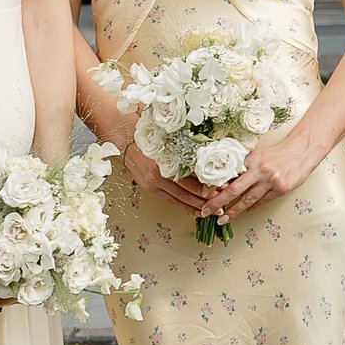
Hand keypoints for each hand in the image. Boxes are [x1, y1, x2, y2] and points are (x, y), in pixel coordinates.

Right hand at [94, 113, 211, 213]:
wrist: (123, 136)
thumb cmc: (148, 133)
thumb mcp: (169, 137)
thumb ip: (186, 148)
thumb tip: (210, 157)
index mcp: (163, 162)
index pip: (189, 180)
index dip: (206, 187)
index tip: (221, 190)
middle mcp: (157, 176)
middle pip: (186, 193)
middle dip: (205, 201)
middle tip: (221, 205)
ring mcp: (151, 184)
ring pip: (178, 200)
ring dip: (196, 207)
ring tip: (211, 211)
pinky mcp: (148, 189)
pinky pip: (169, 202)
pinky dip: (183, 207)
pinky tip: (194, 211)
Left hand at [202, 133, 325, 226]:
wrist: (301, 152)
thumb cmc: (277, 154)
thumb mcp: (257, 156)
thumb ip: (243, 167)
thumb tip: (224, 183)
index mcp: (251, 159)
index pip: (228, 174)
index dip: (215, 186)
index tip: (204, 195)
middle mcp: (260, 170)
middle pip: (234, 189)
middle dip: (217, 201)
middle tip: (206, 211)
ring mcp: (271, 181)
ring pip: (247, 200)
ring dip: (233, 211)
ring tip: (222, 219)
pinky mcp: (281, 190)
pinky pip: (262, 202)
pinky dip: (251, 208)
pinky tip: (242, 212)